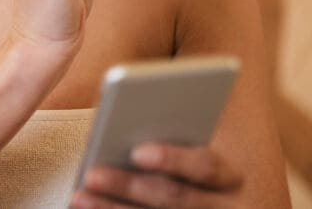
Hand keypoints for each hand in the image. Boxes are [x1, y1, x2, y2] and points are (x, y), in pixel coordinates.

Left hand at [71, 143, 243, 207]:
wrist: (224, 201)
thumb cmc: (197, 162)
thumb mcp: (198, 146)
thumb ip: (173, 132)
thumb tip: (126, 111)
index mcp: (231, 178)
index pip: (206, 167)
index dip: (173, 159)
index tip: (137, 152)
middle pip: (175, 198)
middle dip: (129, 186)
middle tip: (92, 173)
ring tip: (80, 196)